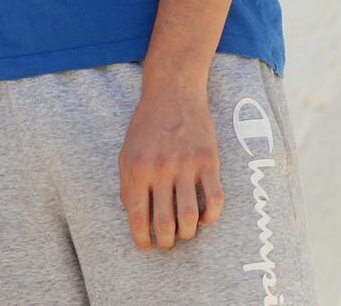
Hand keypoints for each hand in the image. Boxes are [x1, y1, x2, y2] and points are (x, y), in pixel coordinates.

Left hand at [118, 71, 223, 251]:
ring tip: (184, 234)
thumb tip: (134, 217)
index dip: (141, 238)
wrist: (172, 93)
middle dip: (165, 241)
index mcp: (136, 168)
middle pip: (164, 222)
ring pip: (190, 216)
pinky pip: (215, 199)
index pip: (137, 215)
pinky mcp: (209, 162)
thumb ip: (128, 184)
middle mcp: (160, 169)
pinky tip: (204, 220)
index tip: (145, 246)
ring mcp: (186, 165)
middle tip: (166, 244)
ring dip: (187, 233)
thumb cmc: (146, 126)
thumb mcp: (126, 152)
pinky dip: (211, 217)